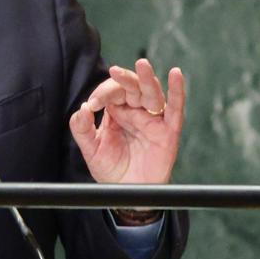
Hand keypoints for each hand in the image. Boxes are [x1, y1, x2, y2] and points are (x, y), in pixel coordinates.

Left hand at [68, 59, 184, 186]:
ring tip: (142, 65)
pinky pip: (175, 109)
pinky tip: (175, 75)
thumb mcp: (91, 150)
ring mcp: (153, 120)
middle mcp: (136, 112)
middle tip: (115, 72)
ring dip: (147, 78)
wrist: (127, 193)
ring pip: (153, 93)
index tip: (93, 105)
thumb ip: (82, 129)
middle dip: (125, 79)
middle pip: (134, 87)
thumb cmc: (112, 170)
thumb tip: (82, 109)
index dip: (103, 93)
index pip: (113, 92)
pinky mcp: (168, 132)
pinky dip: (178, 92)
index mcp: (118, 112)